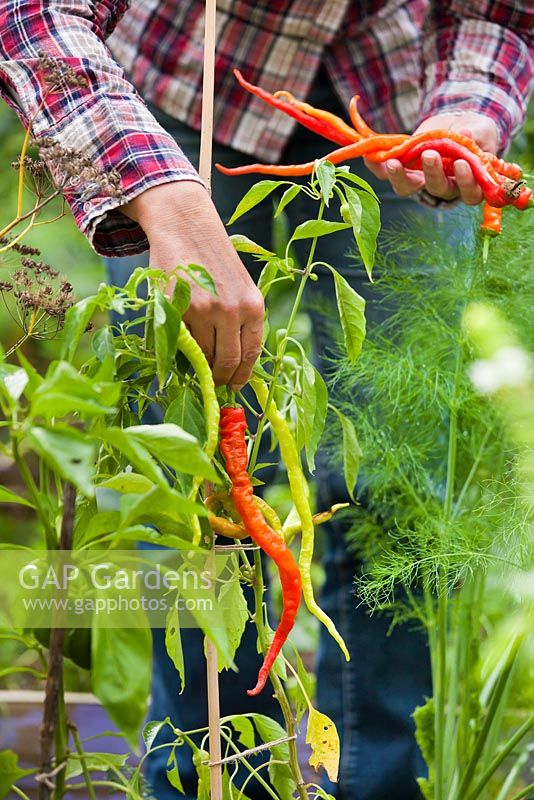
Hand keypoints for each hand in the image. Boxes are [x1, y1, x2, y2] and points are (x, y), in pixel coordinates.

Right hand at [123, 181, 263, 388]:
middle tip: (212, 383)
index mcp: (253, 306)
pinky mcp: (178, 307)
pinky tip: (182, 340)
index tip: (233, 386)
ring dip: (198, 362)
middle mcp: (231, 310)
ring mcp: (203, 310)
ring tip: (195, 358)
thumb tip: (233, 363)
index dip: (241, 376)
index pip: (250, 354)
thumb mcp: (241, 288)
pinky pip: (180, 340)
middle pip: (226, 361)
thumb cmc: (215, 260)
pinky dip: (181, 347)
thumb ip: (241, 321)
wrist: (187, 226)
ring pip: (201, 354)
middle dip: (219, 377)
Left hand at [364, 112, 498, 204]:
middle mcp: (444, 186)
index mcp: (468, 181)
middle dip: (433, 173)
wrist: (455, 123)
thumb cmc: (474, 131)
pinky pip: (387, 175)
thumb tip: (467, 133)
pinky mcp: (404, 171)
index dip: (466, 183)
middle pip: (438, 189)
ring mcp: (421, 180)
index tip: (461, 164)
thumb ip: (477, 135)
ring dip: (400, 177)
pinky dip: (377, 167)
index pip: (470, 192)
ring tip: (393, 161)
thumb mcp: (480, 129)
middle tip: (429, 154)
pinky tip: (370, 157)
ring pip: (410, 188)